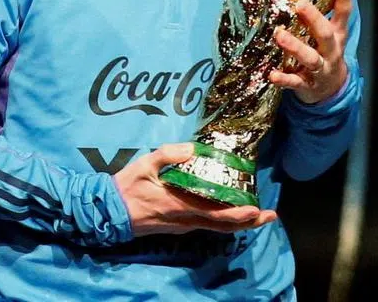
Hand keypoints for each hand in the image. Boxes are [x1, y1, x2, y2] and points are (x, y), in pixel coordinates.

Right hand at [114, 143, 276, 236]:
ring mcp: (182, 226)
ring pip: (216, 227)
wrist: (107, 212)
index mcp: (180, 205)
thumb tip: (193, 149)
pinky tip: (231, 210)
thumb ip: (169, 154)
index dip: (239, 214)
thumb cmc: (126, 187)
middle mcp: (185, 220)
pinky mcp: (178, 226)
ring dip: (239, 223)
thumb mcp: (145, 164)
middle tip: (271, 216)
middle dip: (249, 222)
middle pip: (223, 225)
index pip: (216, 214)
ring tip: (258, 214)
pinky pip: (206, 225)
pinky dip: (224, 220)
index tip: (257, 210)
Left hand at [269, 0, 352, 103]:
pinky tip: (272, 75)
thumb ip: (321, 14)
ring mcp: (320, 69)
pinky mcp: (307, 84)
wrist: (330, 90)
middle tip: (300, 4)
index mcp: (337, 35)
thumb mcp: (331, 34)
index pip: (343, 13)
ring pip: (310, 58)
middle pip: (325, 35)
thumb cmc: (326, 53)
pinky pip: (295, 82)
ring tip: (280, 35)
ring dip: (295, 47)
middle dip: (314, 19)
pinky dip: (284, 79)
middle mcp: (331, 51)